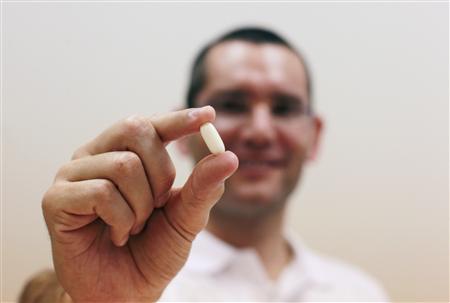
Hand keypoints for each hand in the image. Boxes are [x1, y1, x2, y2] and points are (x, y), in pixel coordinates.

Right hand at [42, 106, 237, 301]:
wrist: (125, 292)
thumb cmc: (153, 251)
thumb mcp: (186, 218)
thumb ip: (204, 187)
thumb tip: (228, 156)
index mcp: (126, 153)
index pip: (152, 124)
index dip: (178, 118)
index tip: (208, 115)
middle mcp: (97, 155)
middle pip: (135, 129)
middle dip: (161, 173)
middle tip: (158, 205)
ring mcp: (73, 174)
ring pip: (123, 165)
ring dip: (142, 205)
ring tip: (134, 226)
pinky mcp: (56, 199)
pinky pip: (101, 192)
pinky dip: (122, 220)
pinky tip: (117, 235)